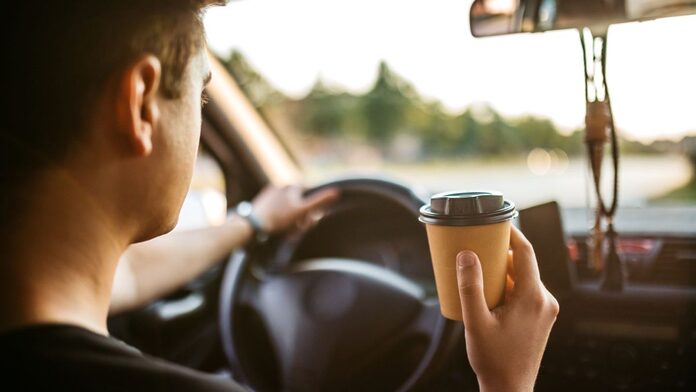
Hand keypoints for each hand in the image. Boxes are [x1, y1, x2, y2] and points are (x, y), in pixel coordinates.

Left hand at [251, 185, 339, 233]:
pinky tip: (277, 231)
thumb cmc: (278, 218)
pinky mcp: (260, 206)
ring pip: (287, 210)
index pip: (308, 195)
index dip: (310, 208)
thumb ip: (320, 201)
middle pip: (297, 203)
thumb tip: (337, 192)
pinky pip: (276, 214)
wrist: (251, 226)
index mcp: (290, 186)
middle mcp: (279, 187)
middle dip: (300, 217)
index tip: (308, 218)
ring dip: (290, 221)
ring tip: (286, 232)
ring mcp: (268, 196)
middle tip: (297, 229)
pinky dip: (279, 222)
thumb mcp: (302, 210)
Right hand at [456, 226, 558, 391]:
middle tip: (478, 248)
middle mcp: (545, 300)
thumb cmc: (494, 360)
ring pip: (525, 278)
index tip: (496, 222)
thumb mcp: (475, 322)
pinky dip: (510, 286)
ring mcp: (546, 310)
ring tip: (480, 272)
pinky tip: (490, 293)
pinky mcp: (542, 318)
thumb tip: (467, 254)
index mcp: (533, 297)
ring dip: (504, 272)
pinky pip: (527, 292)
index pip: (526, 252)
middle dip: (501, 255)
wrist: (510, 389)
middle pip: (524, 265)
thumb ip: (470, 286)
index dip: (512, 234)